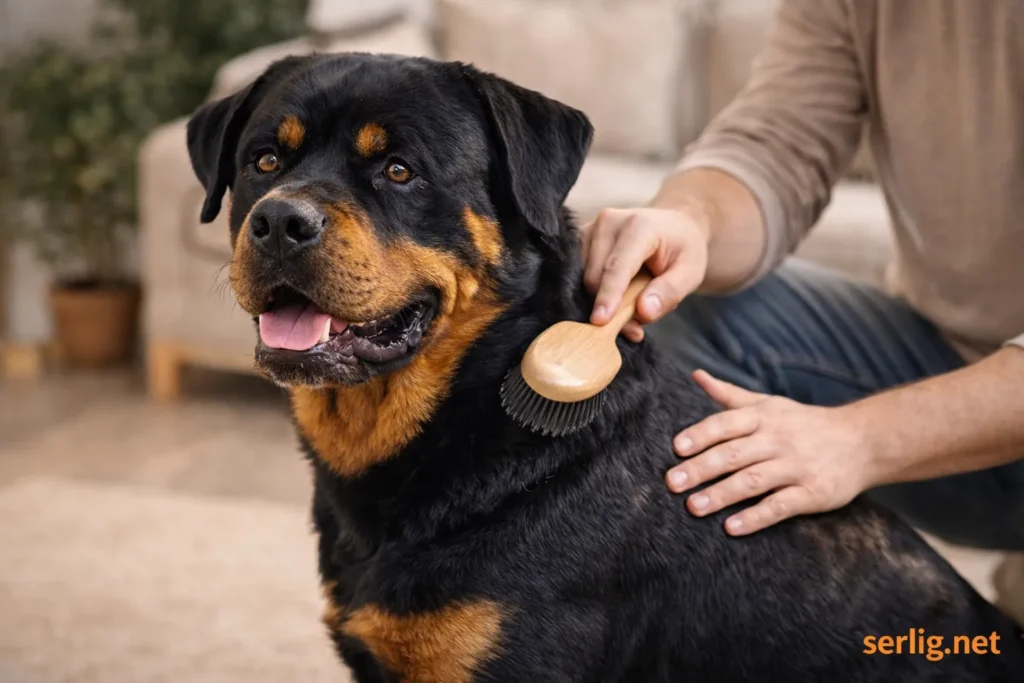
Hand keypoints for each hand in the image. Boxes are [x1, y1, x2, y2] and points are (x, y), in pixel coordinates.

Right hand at [580, 206, 708, 341]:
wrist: (672, 227)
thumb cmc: (683, 249)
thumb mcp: (691, 273)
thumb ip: (669, 292)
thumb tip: (643, 312)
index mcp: (639, 226)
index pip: (617, 266)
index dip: (608, 295)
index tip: (600, 320)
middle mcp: (609, 222)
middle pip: (595, 277)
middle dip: (612, 306)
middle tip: (639, 321)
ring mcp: (590, 229)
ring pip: (583, 279)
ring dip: (603, 299)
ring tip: (633, 298)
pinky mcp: (579, 239)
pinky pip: (578, 275)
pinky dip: (596, 291)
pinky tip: (616, 291)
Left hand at [666, 370, 872, 534]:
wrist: (864, 441)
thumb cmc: (805, 423)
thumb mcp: (770, 404)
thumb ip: (730, 395)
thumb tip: (696, 376)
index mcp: (764, 417)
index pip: (726, 424)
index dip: (701, 434)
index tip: (676, 448)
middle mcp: (778, 439)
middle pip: (734, 454)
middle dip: (701, 468)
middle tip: (672, 483)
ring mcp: (797, 466)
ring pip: (753, 480)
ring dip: (721, 494)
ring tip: (693, 506)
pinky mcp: (813, 493)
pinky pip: (780, 506)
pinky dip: (755, 517)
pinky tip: (731, 527)